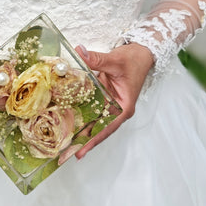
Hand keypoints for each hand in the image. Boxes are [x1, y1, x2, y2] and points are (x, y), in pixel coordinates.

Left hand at [74, 43, 153, 158]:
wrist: (140, 53)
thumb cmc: (134, 60)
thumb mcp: (115, 61)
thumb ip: (97, 59)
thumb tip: (80, 52)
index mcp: (123, 106)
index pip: (107, 127)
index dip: (94, 140)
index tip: (81, 151)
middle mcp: (116, 109)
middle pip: (99, 128)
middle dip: (84, 141)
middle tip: (66, 153)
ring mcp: (109, 104)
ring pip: (94, 121)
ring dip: (81, 130)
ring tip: (65, 143)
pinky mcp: (103, 97)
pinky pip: (90, 109)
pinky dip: (81, 114)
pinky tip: (68, 120)